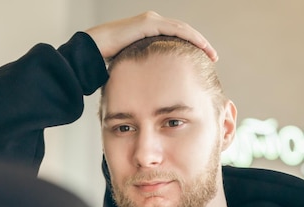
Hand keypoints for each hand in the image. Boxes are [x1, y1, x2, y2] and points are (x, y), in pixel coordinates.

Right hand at [85, 11, 217, 61]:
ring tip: (212, 54)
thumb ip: (145, 70)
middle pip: (183, 33)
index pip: (176, 38)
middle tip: (213, 57)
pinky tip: (202, 48)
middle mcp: (151, 22)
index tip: (204, 61)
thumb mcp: (133, 67)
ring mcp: (150, 21)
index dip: (192, 48)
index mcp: (148, 31)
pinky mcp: (148, 23)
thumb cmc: (107, 62)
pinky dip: (191, 38)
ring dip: (200, 41)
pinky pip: (176, 30)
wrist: (90, 52)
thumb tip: (152, 88)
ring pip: (183, 30)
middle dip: (200, 44)